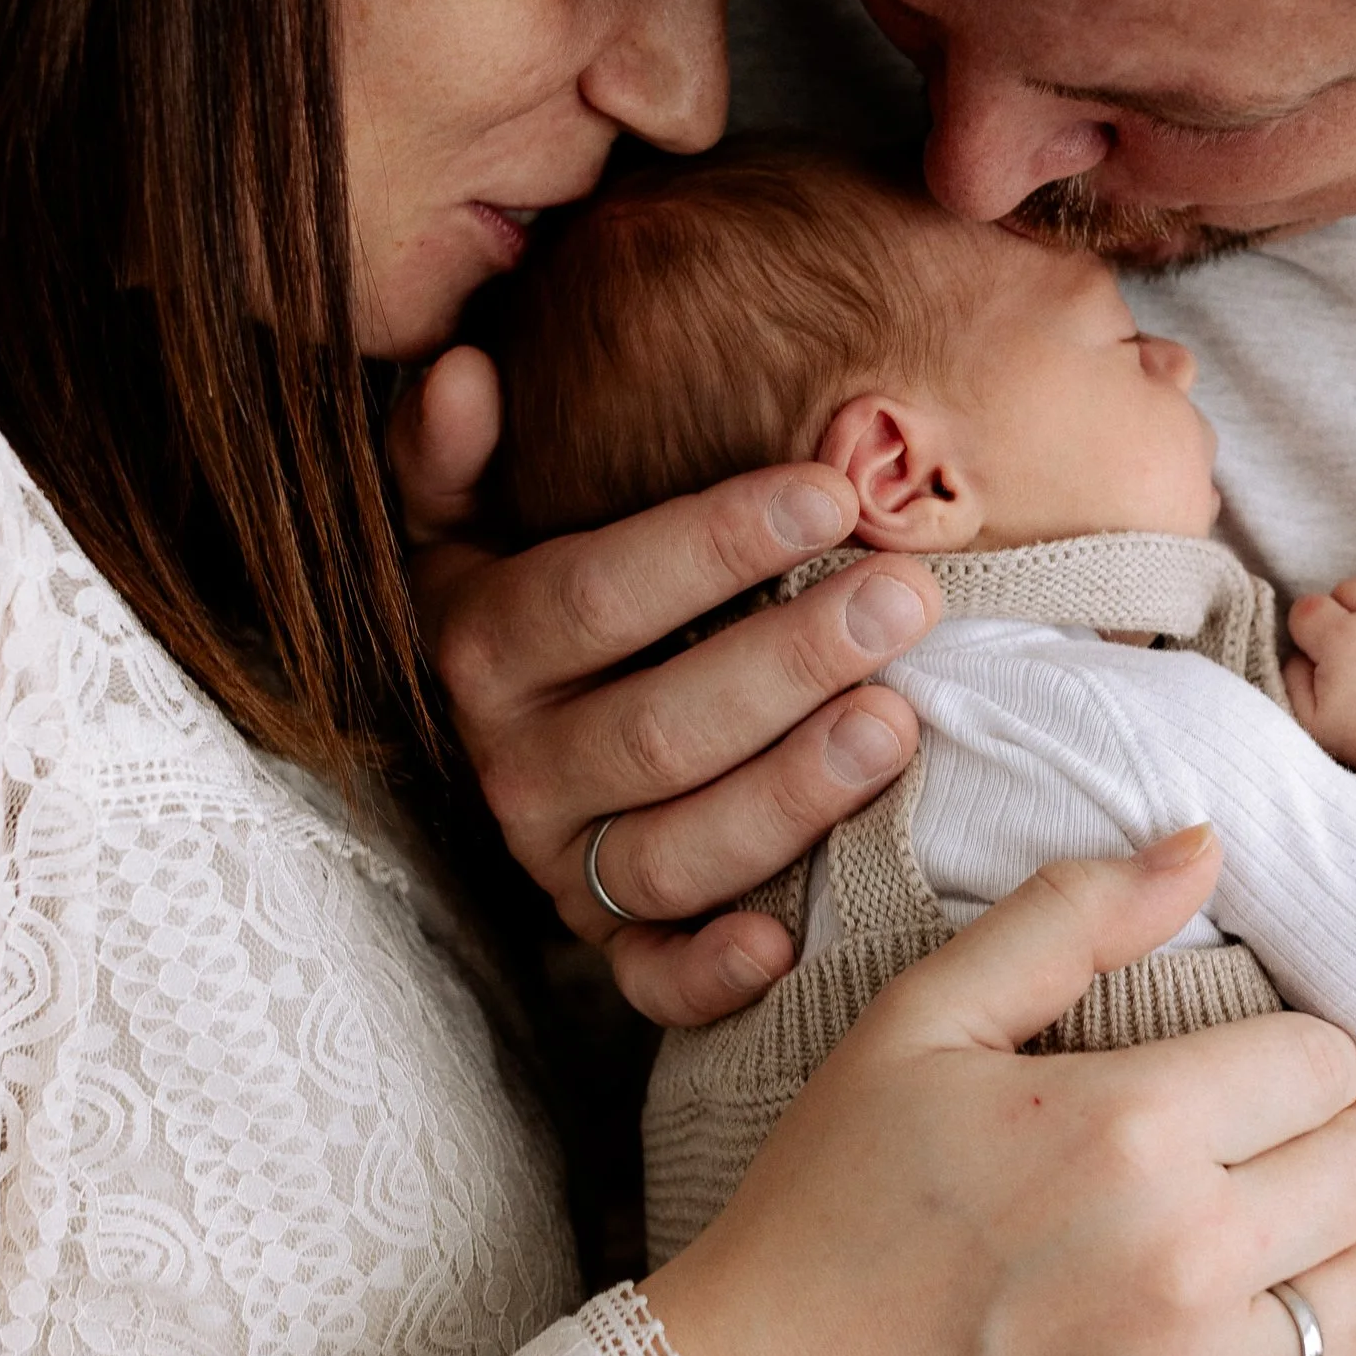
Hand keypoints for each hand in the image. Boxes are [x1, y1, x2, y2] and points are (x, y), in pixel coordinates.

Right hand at [388, 344, 942, 1026]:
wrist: (489, 742)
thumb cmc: (521, 598)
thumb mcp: (461, 519)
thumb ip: (450, 453)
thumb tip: (466, 374)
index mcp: (482, 649)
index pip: (594, 595)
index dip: (709, 544)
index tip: (830, 491)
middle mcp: (513, 768)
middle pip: (654, 728)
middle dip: (788, 662)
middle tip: (906, 598)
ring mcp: (561, 866)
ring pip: (670, 853)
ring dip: (786, 796)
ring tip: (897, 725)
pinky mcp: (609, 946)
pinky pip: (651, 981)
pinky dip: (712, 976)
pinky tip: (789, 938)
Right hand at [649, 827, 1355, 1355]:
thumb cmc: (826, 1202)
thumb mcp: (917, 1022)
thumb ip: (1068, 919)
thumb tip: (1207, 841)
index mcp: (1124, 1127)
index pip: (1322, 1060)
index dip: (1293, 1057)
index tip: (1247, 1079)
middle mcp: (1177, 1258)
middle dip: (1338, 1139)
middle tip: (1280, 1149)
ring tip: (1308, 1232)